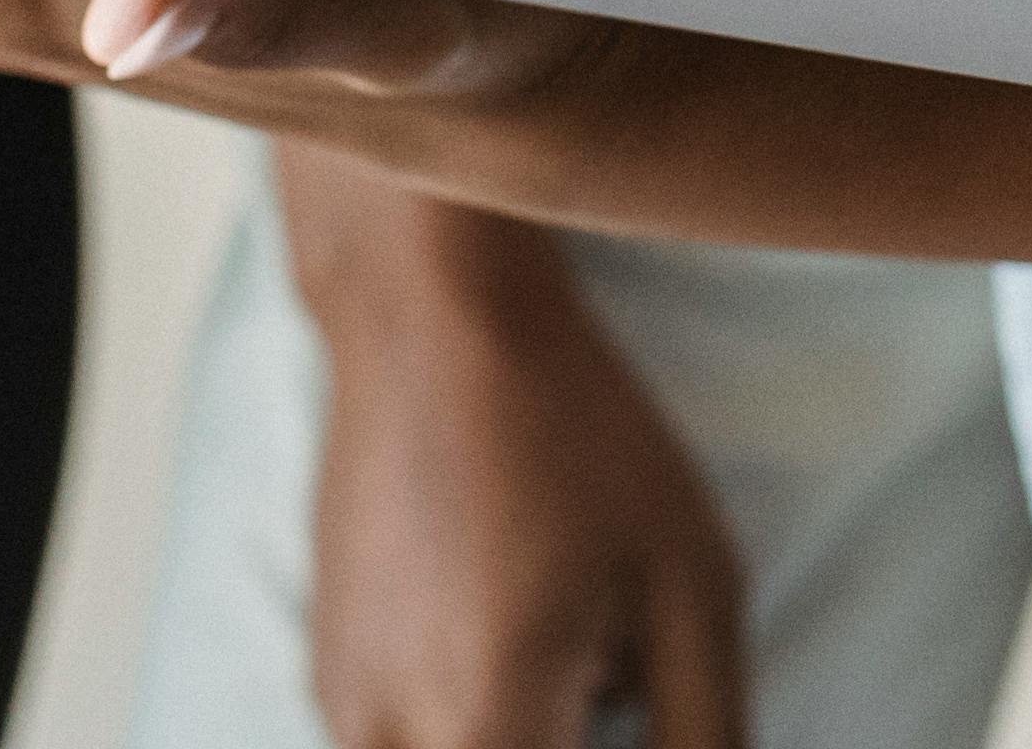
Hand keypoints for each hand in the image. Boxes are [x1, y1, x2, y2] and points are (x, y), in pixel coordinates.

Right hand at [294, 172, 750, 748]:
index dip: (614, 745)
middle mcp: (391, 742)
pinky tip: (508, 621)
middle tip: (609, 665)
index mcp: (489, 728)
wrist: (433, 325)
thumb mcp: (693, 583)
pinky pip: (408, 742)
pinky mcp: (326, 678)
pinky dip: (470, 718)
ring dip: (520, 734)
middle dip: (568, 738)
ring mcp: (343, 712)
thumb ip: (705, 731)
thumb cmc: (580, 441)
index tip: (629, 682)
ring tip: (567, 644)